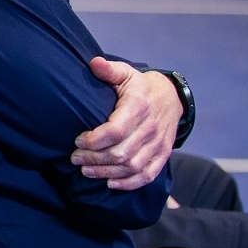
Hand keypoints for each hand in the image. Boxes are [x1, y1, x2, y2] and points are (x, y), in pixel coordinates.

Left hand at [71, 58, 182, 189]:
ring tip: (85, 171)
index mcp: (138, 108)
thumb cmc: (140, 86)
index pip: (115, 131)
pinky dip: (129, 183)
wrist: (171, 97)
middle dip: (94, 159)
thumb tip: (94, 63)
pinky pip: (148, 175)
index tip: (77, 141)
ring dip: (106, 173)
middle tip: (75, 158)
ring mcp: (158, 143)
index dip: (94, 140)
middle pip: (120, 153)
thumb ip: (110, 70)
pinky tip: (110, 183)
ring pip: (132, 166)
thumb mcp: (126, 73)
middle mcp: (150, 128)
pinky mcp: (162, 155)